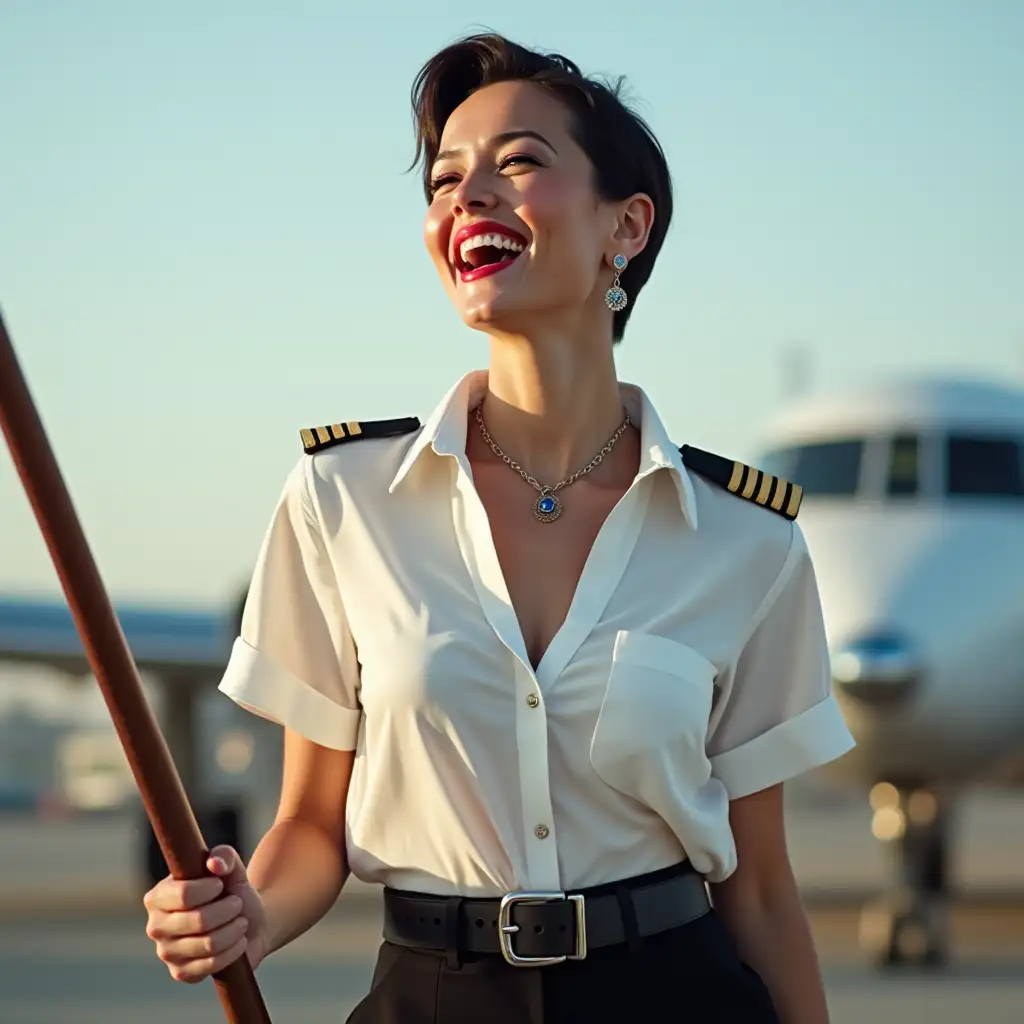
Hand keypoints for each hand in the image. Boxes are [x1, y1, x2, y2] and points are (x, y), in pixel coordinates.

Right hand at [143, 845, 269, 983]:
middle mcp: (155, 926)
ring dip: (234, 929)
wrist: (246, 921)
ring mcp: (166, 952)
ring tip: (240, 920)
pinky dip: (233, 950)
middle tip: (237, 903)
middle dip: (228, 909)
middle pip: (198, 920)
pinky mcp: (181, 973)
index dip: (210, 888)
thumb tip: (214, 865)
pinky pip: (211, 965)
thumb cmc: (231, 889)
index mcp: (158, 896)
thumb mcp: (231, 865)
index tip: (221, 884)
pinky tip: (238, 940)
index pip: (183, 895)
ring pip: (208, 944)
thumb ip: (223, 855)